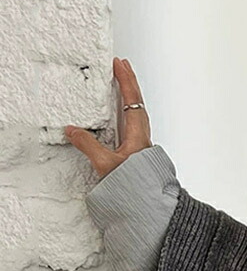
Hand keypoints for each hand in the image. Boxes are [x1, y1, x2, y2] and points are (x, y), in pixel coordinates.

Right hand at [65, 57, 152, 177]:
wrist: (148, 206)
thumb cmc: (134, 187)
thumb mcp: (106, 164)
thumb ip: (88, 146)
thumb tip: (73, 131)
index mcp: (138, 135)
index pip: (132, 101)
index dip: (125, 81)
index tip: (119, 64)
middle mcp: (142, 138)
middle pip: (138, 103)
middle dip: (129, 83)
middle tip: (122, 67)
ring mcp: (141, 146)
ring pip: (137, 114)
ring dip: (129, 98)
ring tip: (122, 86)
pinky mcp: (138, 154)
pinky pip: (133, 126)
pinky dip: (127, 113)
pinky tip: (122, 117)